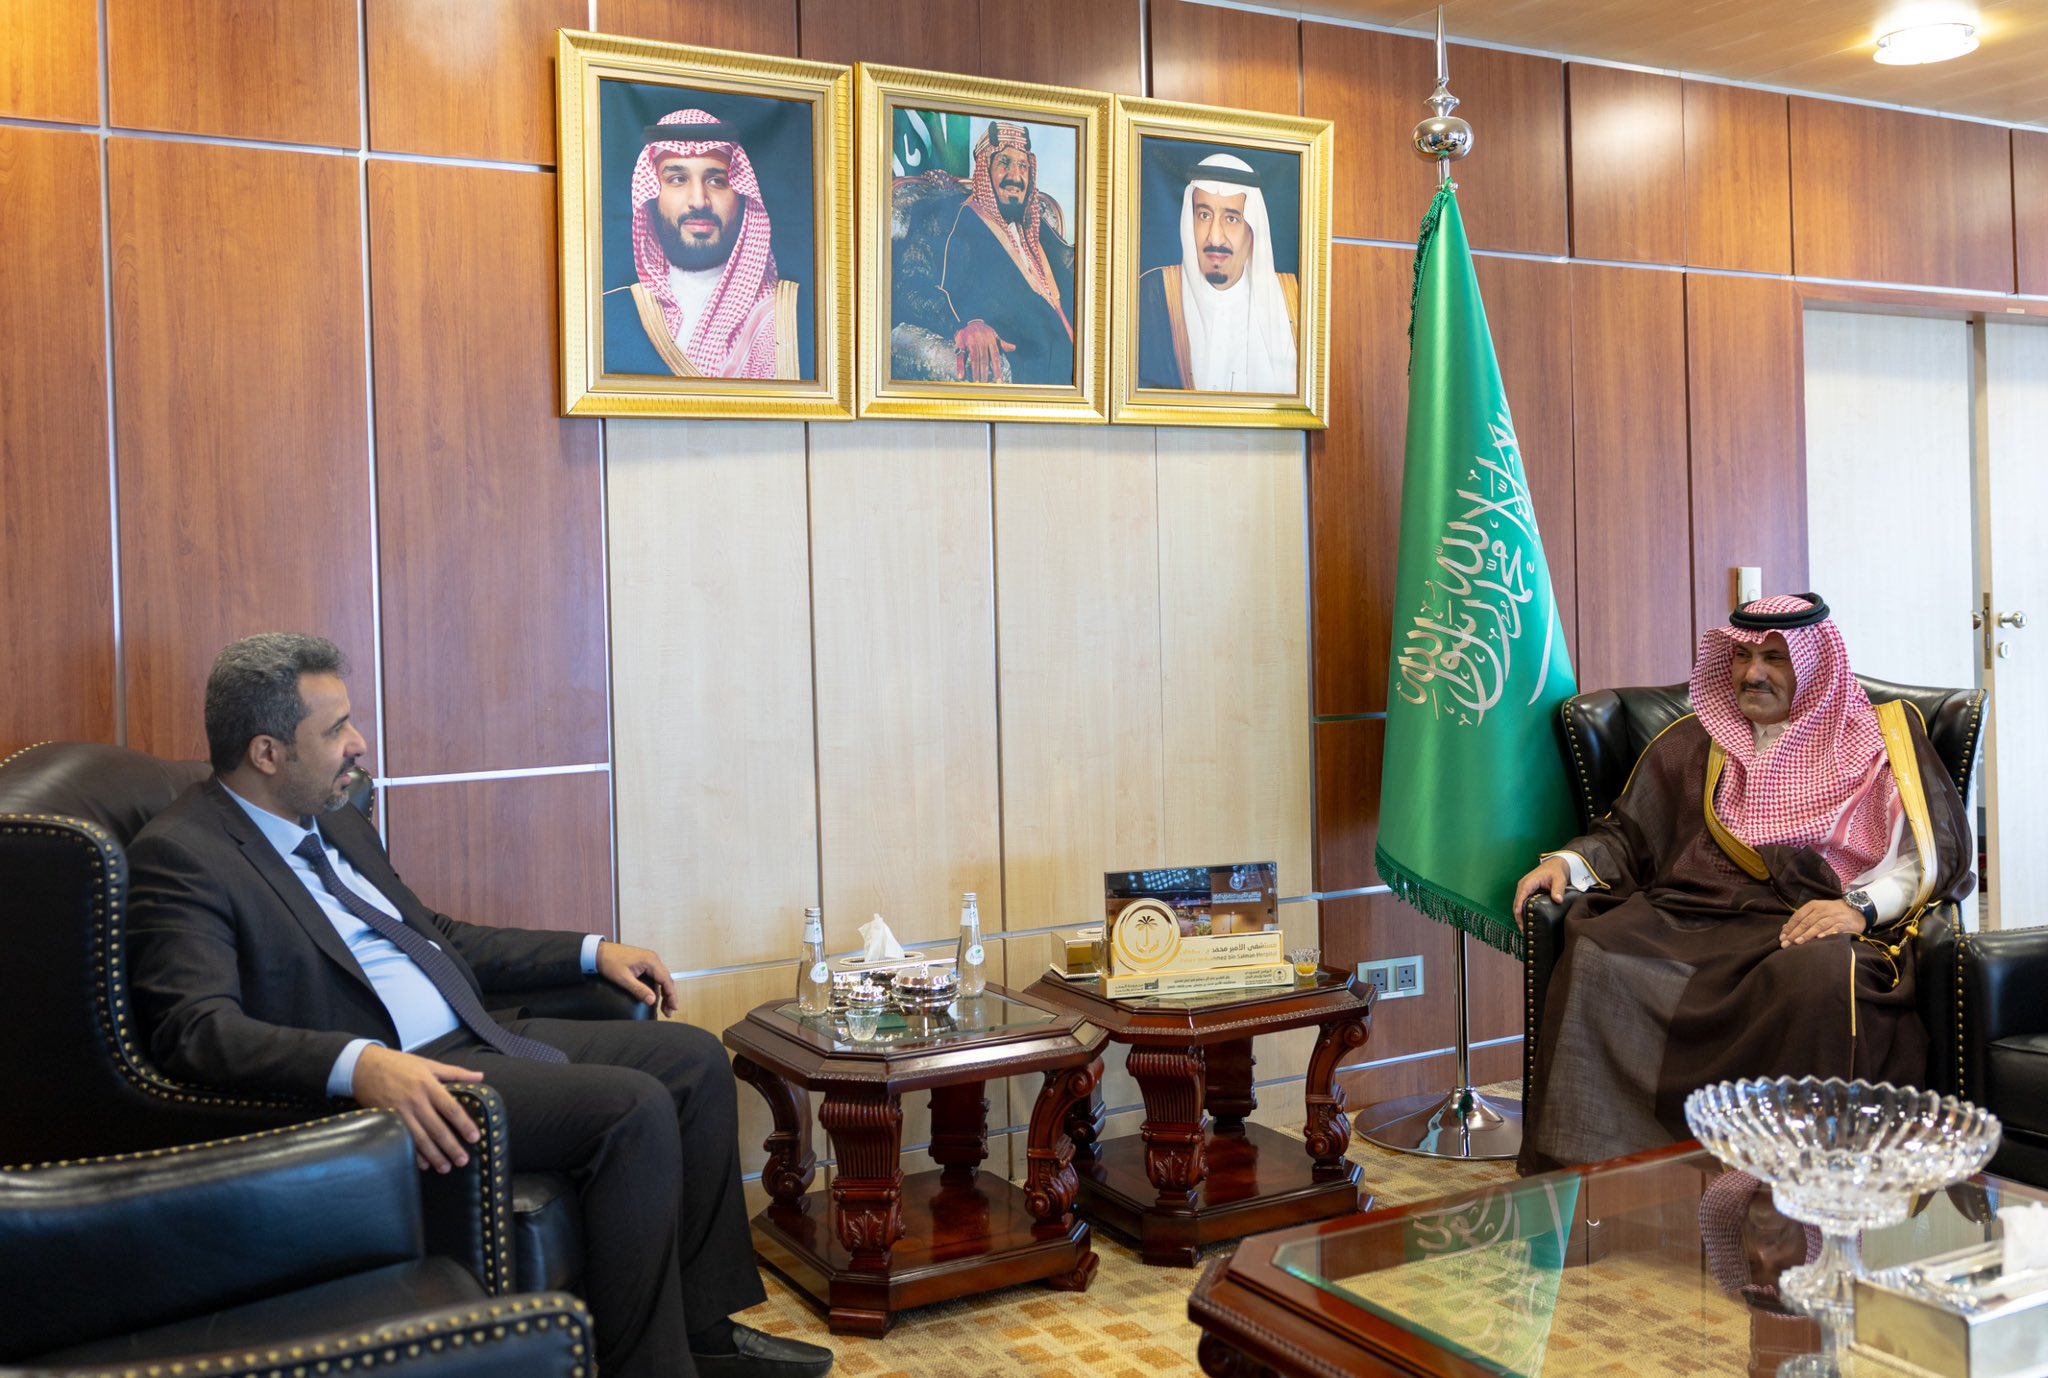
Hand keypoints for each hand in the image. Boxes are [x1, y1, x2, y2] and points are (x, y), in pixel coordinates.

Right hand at [351, 1045, 483, 1172]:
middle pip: (437, 1128)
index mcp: (428, 1085)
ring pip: (420, 1139)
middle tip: (463, 1160)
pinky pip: (403, 1141)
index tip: (475, 1138)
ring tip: (446, 1168)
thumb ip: (456, 1073)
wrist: (364, 1067)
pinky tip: (424, 1164)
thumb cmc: (399, 1064)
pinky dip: (413, 1154)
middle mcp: (415, 1101)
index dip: (464, 1124)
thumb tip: (480, 1077)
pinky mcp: (387, 1121)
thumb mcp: (429, 1064)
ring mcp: (400, 1112)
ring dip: (434, 1155)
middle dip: (451, 1147)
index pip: (451, 1108)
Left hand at [596, 940, 677, 1016]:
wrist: (598, 952)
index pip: (666, 980)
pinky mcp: (644, 963)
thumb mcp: (624, 979)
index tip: (673, 1007)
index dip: (671, 996)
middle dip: (669, 996)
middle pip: (667, 980)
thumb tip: (652, 1000)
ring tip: (664, 1007)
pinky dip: (657, 987)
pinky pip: (655, 976)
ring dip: (664, 993)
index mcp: (651, 961)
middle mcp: (653, 959)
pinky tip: (654, 996)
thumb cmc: (609, 961)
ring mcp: (649, 960)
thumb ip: (639, 990)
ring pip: (662, 979)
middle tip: (669, 1011)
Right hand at [954, 320, 1015, 381]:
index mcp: (991, 340)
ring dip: (975, 372)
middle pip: (984, 360)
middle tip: (986, 385)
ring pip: (974, 359)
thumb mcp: (994, 335)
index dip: (997, 370)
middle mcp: (981, 341)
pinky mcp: (961, 344)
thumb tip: (1014, 348)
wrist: (971, 321)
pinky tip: (961, 376)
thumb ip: (1002, 343)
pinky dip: (960, 367)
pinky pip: (960, 357)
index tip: (999, 381)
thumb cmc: (984, 331)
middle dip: (985, 373)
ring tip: (977, 383)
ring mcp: (971, 342)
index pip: (995, 357)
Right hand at [1512, 857, 1572, 926]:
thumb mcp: (1559, 879)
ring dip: (1520, 917)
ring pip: (1518, 906)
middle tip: (1524, 931)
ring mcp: (1524, 890)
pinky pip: (1523, 905)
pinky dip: (1524, 913)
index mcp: (1528, 882)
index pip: (1520, 897)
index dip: (1519, 910)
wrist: (1556, 865)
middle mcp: (1523, 887)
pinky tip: (1528, 922)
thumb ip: (1558, 889)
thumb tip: (1557, 900)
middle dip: (1519, 917)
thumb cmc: (1556, 871)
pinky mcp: (1528, 894)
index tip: (1521, 922)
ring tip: (1525, 930)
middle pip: (1517, 904)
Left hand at [1781, 899, 1866, 946]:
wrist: (1856, 910)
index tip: (1781, 937)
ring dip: (1807, 934)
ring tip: (1798, 942)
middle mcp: (1822, 910)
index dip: (1789, 927)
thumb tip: (1784, 928)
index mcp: (1813, 906)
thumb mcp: (1816, 911)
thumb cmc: (1831, 912)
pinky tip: (1819, 938)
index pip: (1798, 916)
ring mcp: (1833, 916)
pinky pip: (1834, 928)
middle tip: (1786, 944)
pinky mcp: (1844, 924)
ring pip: (1818, 925)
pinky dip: (1827, 933)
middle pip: (1806, 922)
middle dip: (1794, 933)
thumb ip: (1801, 919)